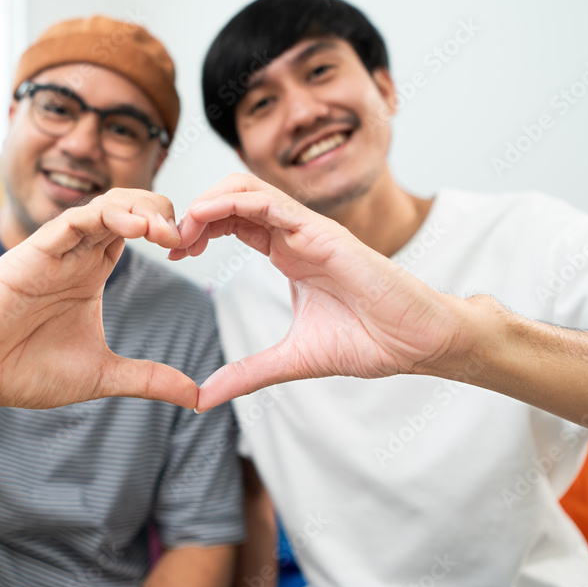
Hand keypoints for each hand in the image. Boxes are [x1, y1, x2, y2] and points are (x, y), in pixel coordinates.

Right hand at [0, 188, 198, 414]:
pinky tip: (134, 227)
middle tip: (185, 236)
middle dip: (160, 212)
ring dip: (138, 209)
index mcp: (91, 271)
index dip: (167, 229)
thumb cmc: (26, 371)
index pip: (136, 230)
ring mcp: (54, 250)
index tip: (192, 247)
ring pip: (103, 207)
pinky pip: (71, 221)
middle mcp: (75, 253)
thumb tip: (197, 398)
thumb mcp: (102, 376)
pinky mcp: (31, 253)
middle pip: (126, 208)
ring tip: (165, 229)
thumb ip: (149, 379)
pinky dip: (104, 217)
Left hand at [171, 174, 465, 411]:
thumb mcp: (291, 360)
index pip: (231, 220)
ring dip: (206, 202)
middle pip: (231, 197)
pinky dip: (232, 202)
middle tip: (169, 241)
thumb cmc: (369, 341)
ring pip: (246, 188)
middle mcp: (294, 233)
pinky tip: (204, 217)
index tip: (172, 254)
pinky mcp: (324, 233)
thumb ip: (246, 374)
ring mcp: (309, 229)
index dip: (197, 229)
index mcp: (286, 251)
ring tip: (182, 230)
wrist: (418, 343)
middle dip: (194, 212)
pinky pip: (272, 202)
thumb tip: (201, 398)